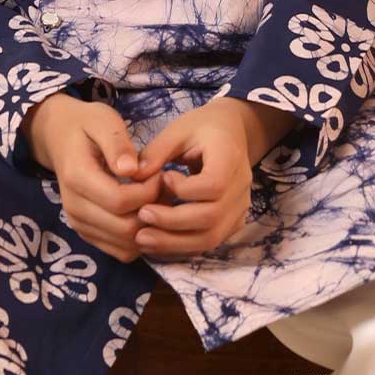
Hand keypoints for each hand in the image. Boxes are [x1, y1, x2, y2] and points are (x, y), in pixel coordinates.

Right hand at [21, 93, 160, 263]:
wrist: (61, 138)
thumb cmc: (87, 125)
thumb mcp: (104, 121)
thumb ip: (117, 144)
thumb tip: (131, 169)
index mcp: (78, 179)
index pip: (120, 201)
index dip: (148, 191)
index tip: (160, 172)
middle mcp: (75, 208)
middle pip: (124, 228)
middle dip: (153, 210)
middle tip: (165, 186)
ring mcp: (80, 224)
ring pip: (124, 245)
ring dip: (149, 226)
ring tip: (158, 197)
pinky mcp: (88, 233)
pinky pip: (120, 251)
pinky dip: (139, 237)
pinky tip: (147, 211)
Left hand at [132, 98, 293, 258]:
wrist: (230, 131)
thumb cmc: (201, 128)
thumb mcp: (178, 130)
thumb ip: (156, 151)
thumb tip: (133, 176)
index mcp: (230, 156)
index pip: (214, 185)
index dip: (185, 190)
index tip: (162, 179)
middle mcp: (242, 184)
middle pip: (211, 216)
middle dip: (172, 223)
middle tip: (141, 216)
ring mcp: (241, 206)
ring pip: (211, 237)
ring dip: (174, 242)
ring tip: (143, 238)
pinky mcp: (234, 220)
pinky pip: (210, 242)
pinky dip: (183, 246)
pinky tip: (159, 241)